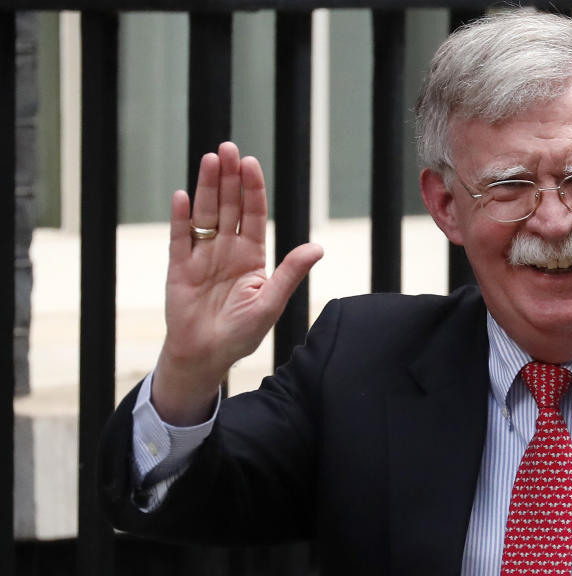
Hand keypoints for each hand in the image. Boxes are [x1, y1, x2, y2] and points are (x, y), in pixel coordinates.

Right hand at [152, 142, 323, 424]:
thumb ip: (290, 273)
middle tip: (228, 148)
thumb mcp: (270, 303)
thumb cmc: (241, 333)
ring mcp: (202, 256)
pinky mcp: (179, 267)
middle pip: (228, 206)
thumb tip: (318, 247)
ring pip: (204, 214)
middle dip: (229, 177)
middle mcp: (227, 250)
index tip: (251, 163)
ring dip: (205, 187)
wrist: (206, 356)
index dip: (252, 189)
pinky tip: (182, 195)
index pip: (254, 215)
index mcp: (251, 256)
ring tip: (209, 160)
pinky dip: (180, 217)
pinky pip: (179, 237)